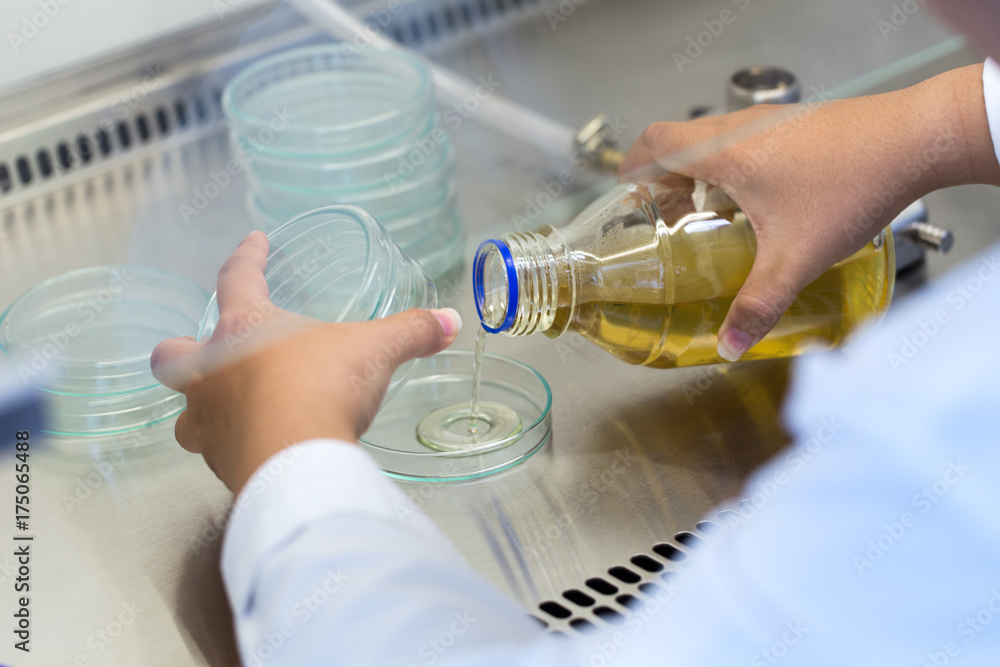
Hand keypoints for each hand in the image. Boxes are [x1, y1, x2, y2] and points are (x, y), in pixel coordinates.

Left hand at [150, 231, 461, 493]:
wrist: (298, 463)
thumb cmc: (321, 389)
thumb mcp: (374, 351)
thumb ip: (409, 332)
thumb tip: (446, 322)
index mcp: (242, 329)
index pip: (237, 277)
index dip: (248, 256)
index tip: (254, 241)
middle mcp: (210, 373)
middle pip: (173, 353)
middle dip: (183, 351)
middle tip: (203, 352)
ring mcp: (209, 422)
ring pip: (186, 414)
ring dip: (202, 411)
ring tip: (231, 413)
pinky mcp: (221, 464)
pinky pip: (218, 453)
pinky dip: (234, 448)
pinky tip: (260, 449)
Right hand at [620, 64, 999, 360]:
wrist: (916, 140)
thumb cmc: (853, 185)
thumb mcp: (796, 257)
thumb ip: (758, 304)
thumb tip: (730, 344)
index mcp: (726, 152)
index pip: (656, 142)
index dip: (633, 165)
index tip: (626, 191)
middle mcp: (744, 127)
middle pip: (682, 142)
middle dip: (667, 178)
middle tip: (670, 215)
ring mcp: (775, 119)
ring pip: (717, 139)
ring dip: (704, 172)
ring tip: (716, 213)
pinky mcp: (802, 121)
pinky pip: (750, 139)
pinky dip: (737, 166)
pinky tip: (765, 202)